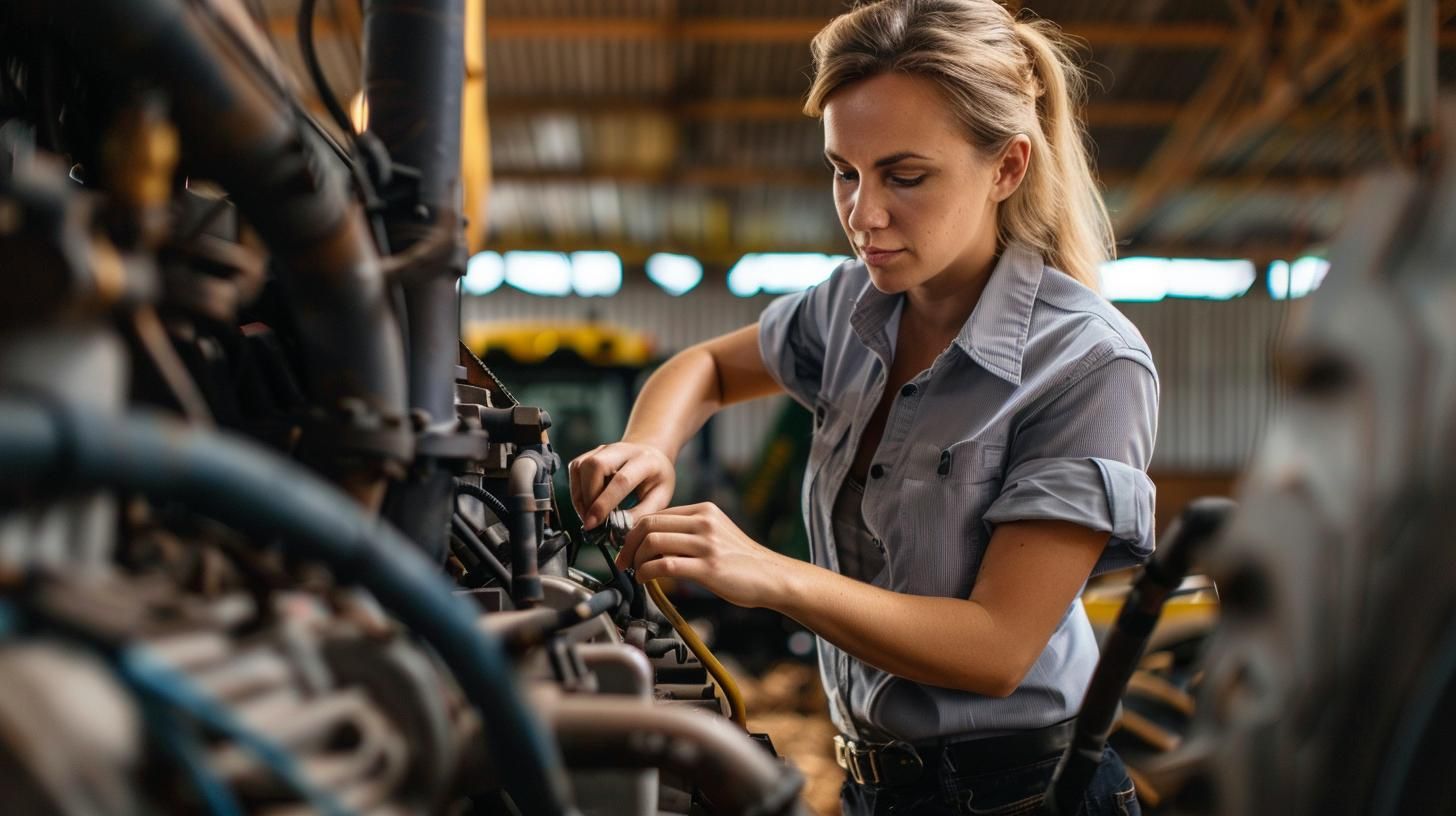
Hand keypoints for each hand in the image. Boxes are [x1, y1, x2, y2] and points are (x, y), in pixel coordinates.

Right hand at [567, 442, 675, 529]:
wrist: (651, 456)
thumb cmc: (656, 479)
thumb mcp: (659, 498)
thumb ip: (640, 514)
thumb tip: (617, 530)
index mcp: (645, 460)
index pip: (621, 480)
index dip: (604, 503)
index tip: (593, 524)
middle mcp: (622, 450)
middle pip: (595, 465)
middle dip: (588, 497)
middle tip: (592, 521)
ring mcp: (604, 449)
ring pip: (581, 466)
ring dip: (580, 496)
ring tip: (589, 515)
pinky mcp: (590, 454)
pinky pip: (575, 469)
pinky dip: (576, 490)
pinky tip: (586, 504)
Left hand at [617, 503, 793, 608]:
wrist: (773, 577)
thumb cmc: (743, 561)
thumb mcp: (716, 534)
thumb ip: (689, 533)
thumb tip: (654, 544)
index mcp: (704, 510)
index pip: (657, 514)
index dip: (634, 531)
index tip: (627, 548)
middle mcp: (704, 522)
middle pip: (649, 524)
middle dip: (629, 544)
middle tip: (623, 561)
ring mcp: (707, 544)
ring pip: (653, 542)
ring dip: (636, 559)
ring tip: (636, 572)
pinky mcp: (709, 567)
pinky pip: (665, 565)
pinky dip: (647, 572)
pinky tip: (646, 580)